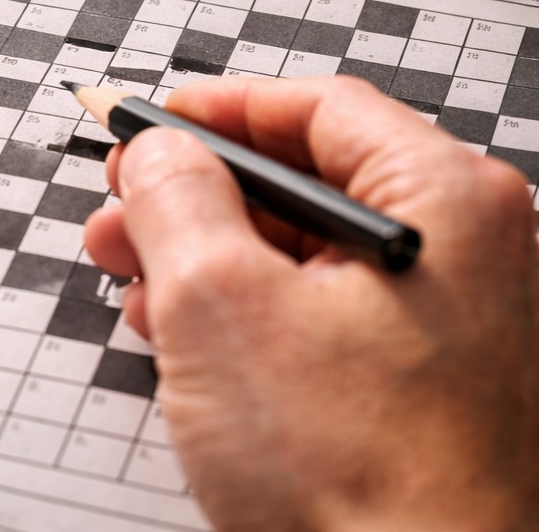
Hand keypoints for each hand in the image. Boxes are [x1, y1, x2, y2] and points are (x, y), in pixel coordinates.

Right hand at [84, 75, 538, 531]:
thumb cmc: (364, 482)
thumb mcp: (218, 303)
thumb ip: (175, 198)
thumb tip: (160, 151)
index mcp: (444, 202)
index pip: (316, 105)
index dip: (213, 110)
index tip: (147, 125)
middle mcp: (466, 252)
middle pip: (307, 179)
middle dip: (195, 195)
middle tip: (122, 209)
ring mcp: (451, 324)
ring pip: (306, 252)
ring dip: (207, 258)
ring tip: (134, 283)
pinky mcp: (424, 386)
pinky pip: (324, 316)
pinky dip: (247, 315)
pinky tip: (186, 341)